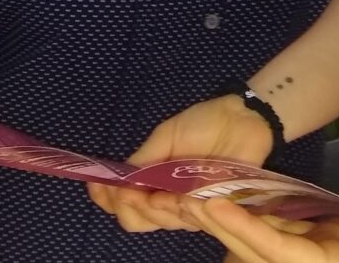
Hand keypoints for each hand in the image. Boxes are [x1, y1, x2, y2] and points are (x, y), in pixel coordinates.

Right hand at [87, 95, 274, 233]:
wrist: (243, 117)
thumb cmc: (205, 123)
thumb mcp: (166, 136)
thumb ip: (143, 160)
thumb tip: (115, 180)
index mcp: (154, 181)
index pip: (124, 203)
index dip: (106, 200)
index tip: (95, 188)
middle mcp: (168, 198)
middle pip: (137, 220)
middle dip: (126, 207)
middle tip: (125, 192)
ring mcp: (191, 205)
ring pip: (160, 221)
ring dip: (150, 209)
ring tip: (150, 195)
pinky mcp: (213, 207)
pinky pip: (189, 218)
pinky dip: (175, 210)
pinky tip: (171, 200)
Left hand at [184, 189, 338, 262]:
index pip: (281, 254)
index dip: (245, 231)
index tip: (211, 208)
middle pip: (258, 254)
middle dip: (220, 227)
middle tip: (178, 195)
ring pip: (266, 247)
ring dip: (230, 225)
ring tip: (191, 195)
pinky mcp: (326, 255)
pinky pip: (285, 241)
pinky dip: (258, 223)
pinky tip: (236, 202)